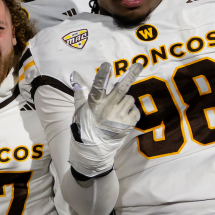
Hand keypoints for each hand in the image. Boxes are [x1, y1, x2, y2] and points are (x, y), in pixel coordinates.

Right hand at [68, 61, 143, 177]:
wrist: (94, 150)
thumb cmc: (85, 126)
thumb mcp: (80, 109)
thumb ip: (80, 91)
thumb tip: (74, 74)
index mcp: (94, 104)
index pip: (97, 87)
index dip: (102, 75)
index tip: (106, 64)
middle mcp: (107, 109)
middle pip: (121, 88)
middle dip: (131, 74)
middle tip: (139, 64)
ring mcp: (119, 117)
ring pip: (129, 98)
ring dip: (125, 100)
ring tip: (117, 109)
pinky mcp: (128, 124)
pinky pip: (135, 110)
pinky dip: (131, 111)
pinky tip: (123, 116)